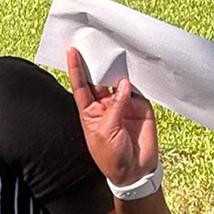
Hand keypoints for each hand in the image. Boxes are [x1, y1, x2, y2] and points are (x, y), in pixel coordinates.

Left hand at [66, 46, 158, 187]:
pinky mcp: (141, 106)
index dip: (76, 69)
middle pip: (99, 79)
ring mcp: (124, 104)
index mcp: (90, 112)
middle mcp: (105, 105)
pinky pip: (138, 88)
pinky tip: (132, 68)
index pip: (81, 86)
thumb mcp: (106, 132)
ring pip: (118, 80)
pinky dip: (136, 78)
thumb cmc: (112, 157)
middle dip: (96, 62)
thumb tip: (125, 83)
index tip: (71, 50)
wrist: (135, 171)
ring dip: (116, 67)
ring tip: (112, 50)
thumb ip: (116, 106)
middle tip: (94, 42)